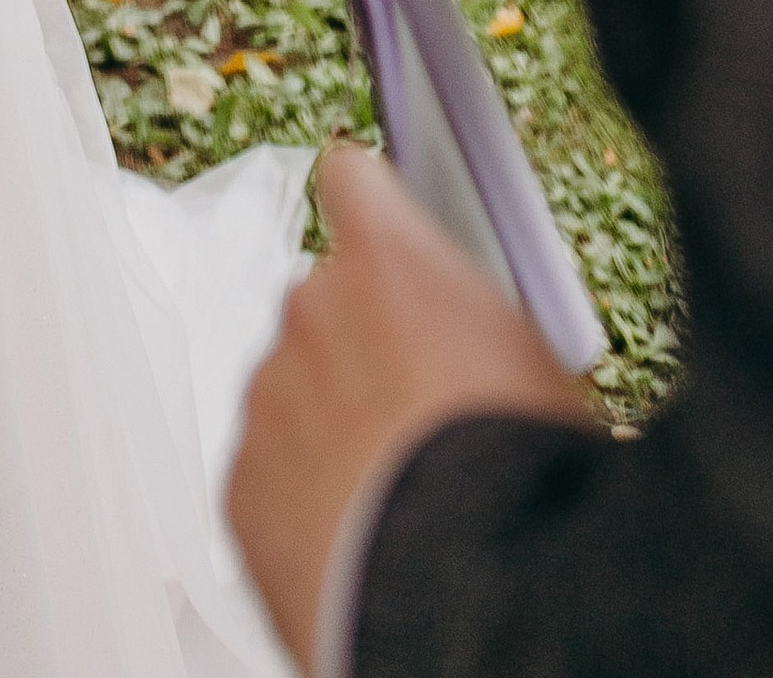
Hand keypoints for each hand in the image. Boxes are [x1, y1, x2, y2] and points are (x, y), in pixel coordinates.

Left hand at [228, 143, 601, 661]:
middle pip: (327, 304)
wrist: (456, 591)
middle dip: (361, 346)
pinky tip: (364, 535)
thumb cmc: (513, 470)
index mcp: (386, 262)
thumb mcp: (531, 365)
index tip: (378, 230)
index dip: (370, 209)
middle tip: (421, 415)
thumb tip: (470, 337)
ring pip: (297, 392)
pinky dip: (306, 498)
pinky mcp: (241, 482)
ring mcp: (268, 395)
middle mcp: (311, 310)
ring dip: (333, 427)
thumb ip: (472, 322)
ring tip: (403, 494)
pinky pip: (273, 472)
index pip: (353, 181)